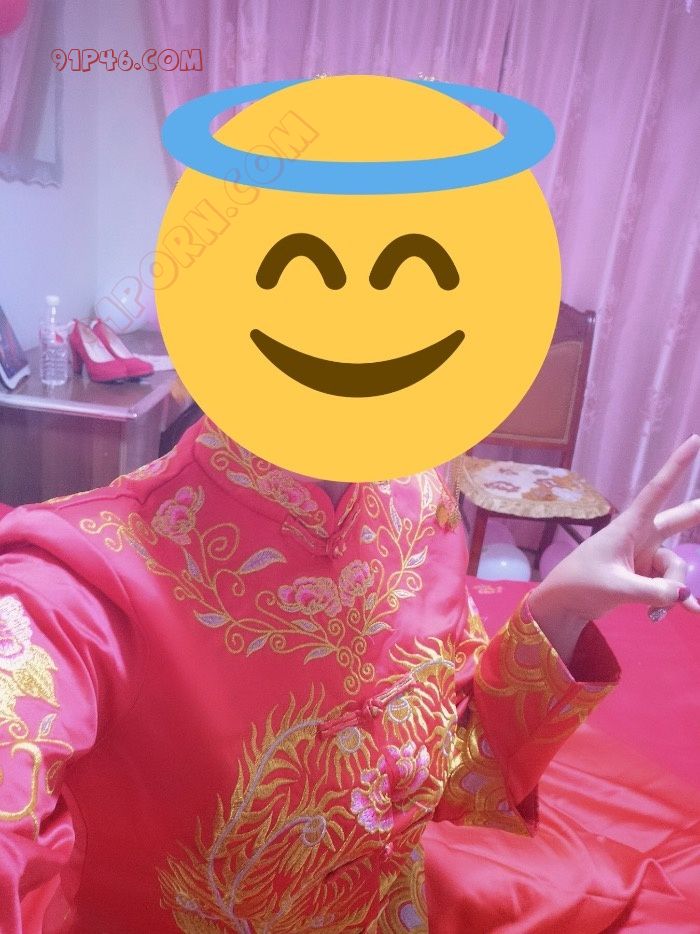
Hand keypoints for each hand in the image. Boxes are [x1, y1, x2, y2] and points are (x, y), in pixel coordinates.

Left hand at [528, 435, 699, 655]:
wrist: (563, 604)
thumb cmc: (581, 584)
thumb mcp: (616, 588)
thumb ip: (653, 592)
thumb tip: (683, 595)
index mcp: (629, 526)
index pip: (658, 490)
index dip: (677, 465)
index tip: (694, 441)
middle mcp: (641, 537)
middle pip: (679, 520)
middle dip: (698, 511)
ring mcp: (645, 557)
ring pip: (675, 567)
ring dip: (672, 589)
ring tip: (654, 611)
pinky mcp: (646, 577)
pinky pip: (672, 587)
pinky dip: (679, 599)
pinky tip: (693, 611)